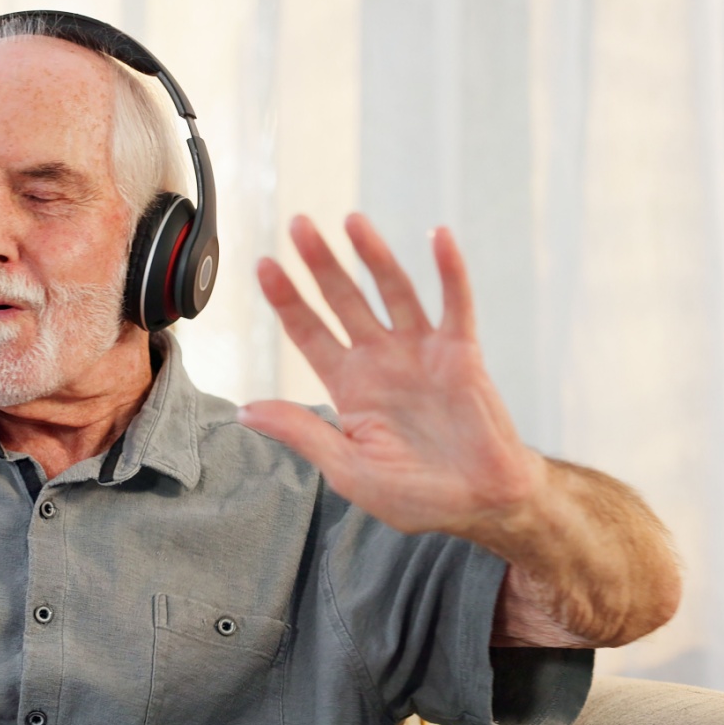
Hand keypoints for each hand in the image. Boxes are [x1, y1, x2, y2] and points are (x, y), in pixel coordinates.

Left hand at [238, 214, 542, 539]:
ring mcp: (421, 352)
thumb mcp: (347, 468)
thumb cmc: (414, 492)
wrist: (479, 503)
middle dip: (321, 264)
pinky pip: (456, 304)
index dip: (287, 300)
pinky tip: (438, 237)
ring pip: (393, 291)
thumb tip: (244, 412)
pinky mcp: (461, 354)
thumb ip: (301, 432)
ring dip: (374, 255)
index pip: (309, 333)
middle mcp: (381, 360)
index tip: (264, 266)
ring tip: (352, 221)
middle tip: (299, 226)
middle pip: (344, 300)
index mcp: (349, 386)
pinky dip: (449, 270)